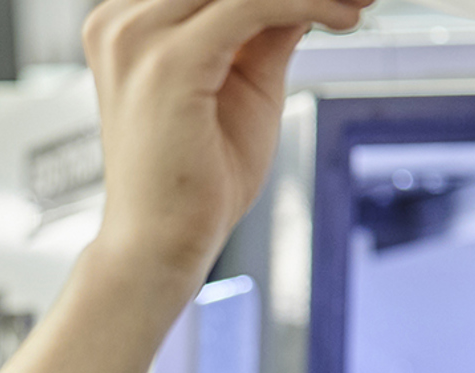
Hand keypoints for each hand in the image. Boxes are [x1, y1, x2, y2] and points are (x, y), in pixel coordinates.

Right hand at [82, 0, 368, 274]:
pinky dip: (309, 3)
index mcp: (127, 22)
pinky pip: (254, 4)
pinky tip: (344, 18)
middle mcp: (121, 21)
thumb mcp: (244, 80)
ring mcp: (137, 39)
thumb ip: (269, 26)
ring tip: (353, 2)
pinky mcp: (168, 62)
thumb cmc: (191, 181)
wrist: (159, 245)